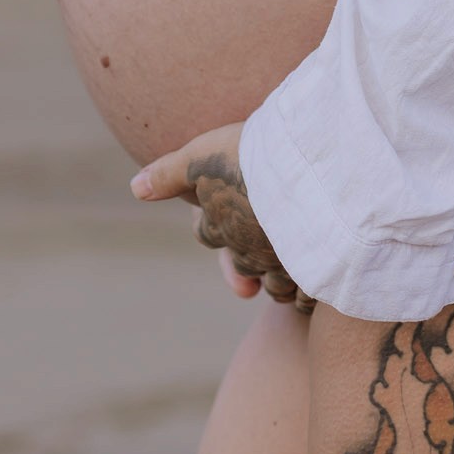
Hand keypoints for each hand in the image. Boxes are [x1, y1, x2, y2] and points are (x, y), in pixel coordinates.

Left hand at [131, 123, 314, 312]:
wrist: (301, 174)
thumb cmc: (248, 158)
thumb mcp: (202, 155)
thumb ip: (169, 174)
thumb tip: (135, 189)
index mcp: (220, 225)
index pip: (208, 233)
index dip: (214, 228)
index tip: (221, 224)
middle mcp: (248, 252)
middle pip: (244, 266)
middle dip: (249, 264)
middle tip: (258, 262)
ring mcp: (283, 266)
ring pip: (277, 286)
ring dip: (281, 280)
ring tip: (290, 270)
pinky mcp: (315, 275)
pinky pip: (310, 297)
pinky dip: (311, 294)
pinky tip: (317, 283)